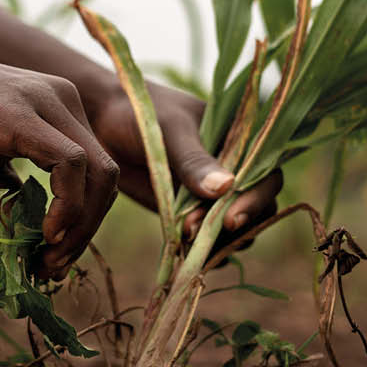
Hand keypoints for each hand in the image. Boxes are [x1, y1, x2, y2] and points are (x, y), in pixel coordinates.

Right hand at [0, 35, 119, 279]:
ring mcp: (47, 103)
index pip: (94, 172)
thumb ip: (7, 196)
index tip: (53, 256)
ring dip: (80, 227)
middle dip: (86, 230)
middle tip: (53, 267)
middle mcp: (62, 100)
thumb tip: (26, 239)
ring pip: (99, 173)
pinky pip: (71, 165)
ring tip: (48, 258)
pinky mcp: (23, 115)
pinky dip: (68, 206)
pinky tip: (44, 233)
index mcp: (57, 109)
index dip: (83, 221)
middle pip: (105, 176)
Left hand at [89, 80, 283, 250]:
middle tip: (205, 232)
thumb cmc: (140, 114)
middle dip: (237, 224)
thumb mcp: (168, 132)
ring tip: (187, 238)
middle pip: (258, 205)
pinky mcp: (191, 211)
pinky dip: (203, 249)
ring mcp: (213, 192)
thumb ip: (193, 160)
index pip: (264, 173)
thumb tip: (226, 187)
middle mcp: (233, 168)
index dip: (256, 198)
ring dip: (220, 240)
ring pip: (236, 227)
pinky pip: (209, 237)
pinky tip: (184, 251)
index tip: (231, 217)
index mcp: (239, 139)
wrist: (102, 125)